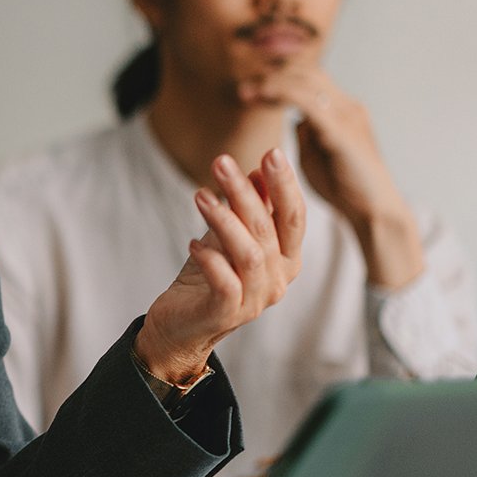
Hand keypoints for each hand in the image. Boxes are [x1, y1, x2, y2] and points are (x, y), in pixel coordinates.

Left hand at [138, 150, 304, 382]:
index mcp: (286, 258)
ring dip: (224, 220)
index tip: (272, 152)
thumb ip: (251, 207)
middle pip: (269, 229)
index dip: (285, 185)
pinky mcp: (227, 313)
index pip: (293, 216)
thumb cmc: (210, 275)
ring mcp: (255, 300)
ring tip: (200, 195)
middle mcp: (278, 280)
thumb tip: (260, 169)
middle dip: (247, 193)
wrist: (183, 324)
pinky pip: (224, 283)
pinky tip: (192, 242)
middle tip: (222, 162)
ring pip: (249, 254)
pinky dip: (210, 259)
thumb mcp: (230, 234)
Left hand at [239, 69, 423, 287]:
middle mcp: (347, 107)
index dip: (279, 79)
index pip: (309, 80)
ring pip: (306, 81)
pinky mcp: (341, 132)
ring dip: (273, 82)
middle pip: (306, 73)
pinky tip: (264, 95)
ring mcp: (347, 116)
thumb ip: (306, 134)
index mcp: (343, 111)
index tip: (249, 90)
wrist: (374, 212)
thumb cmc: (343, 188)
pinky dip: (283, 93)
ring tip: (246, 92)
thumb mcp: (316, 156)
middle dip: (272, 76)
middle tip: (243, 89)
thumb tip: (294, 118)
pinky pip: (309, 102)